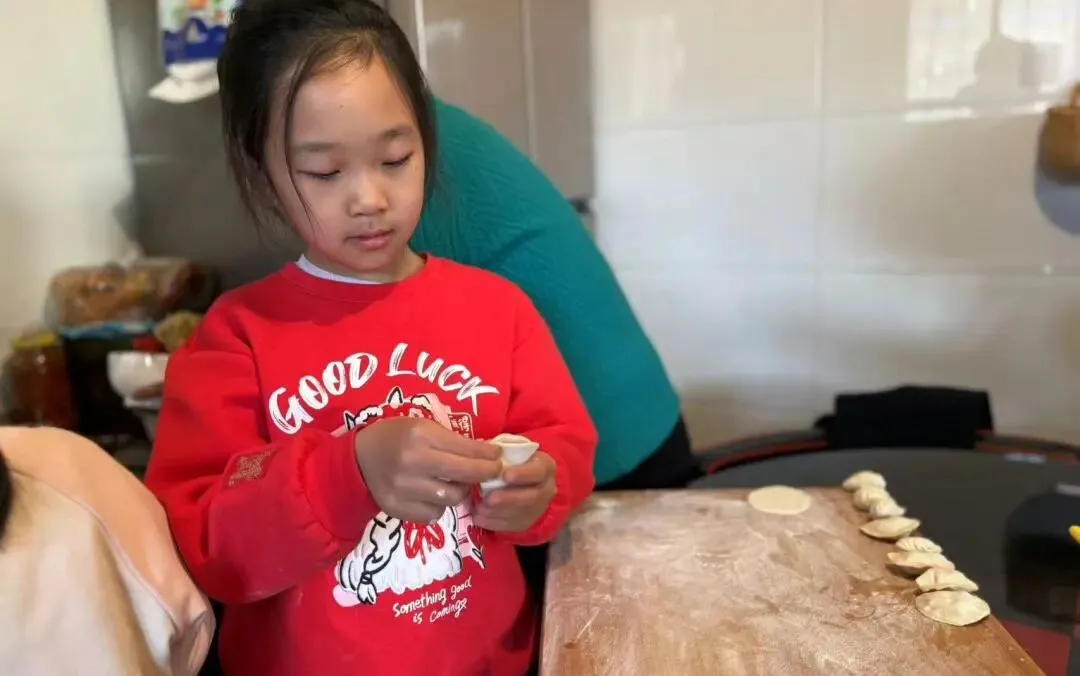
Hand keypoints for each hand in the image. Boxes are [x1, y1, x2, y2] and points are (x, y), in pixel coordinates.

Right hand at [353, 418, 501, 522]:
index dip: (489, 456)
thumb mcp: (423, 427)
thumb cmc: (396, 437)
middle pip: (464, 477)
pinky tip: (435, 495)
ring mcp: (403, 488)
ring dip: (460, 492)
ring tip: (456, 483)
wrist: (359, 458)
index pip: (467, 450)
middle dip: (485, 475)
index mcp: (421, 437)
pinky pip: (433, 514)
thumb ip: (452, 441)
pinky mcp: (397, 508)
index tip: (498, 457)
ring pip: (451, 499)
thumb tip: (487, 455)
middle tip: (492, 473)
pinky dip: (439, 506)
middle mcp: (413, 462)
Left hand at [474, 452, 556, 532]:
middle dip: (508, 499)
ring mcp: (538, 508)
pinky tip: (478, 517)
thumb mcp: (512, 452)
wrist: (525, 483)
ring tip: (478, 508)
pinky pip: (511, 526)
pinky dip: (493, 523)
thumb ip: (500, 452)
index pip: (538, 471)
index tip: (506, 475)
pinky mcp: (526, 523)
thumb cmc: (514, 463)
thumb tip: (481, 448)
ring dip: (497, 513)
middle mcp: (546, 489)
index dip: (523, 474)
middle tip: (489, 498)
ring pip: (520, 514)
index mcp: (545, 466)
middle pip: (531, 497)